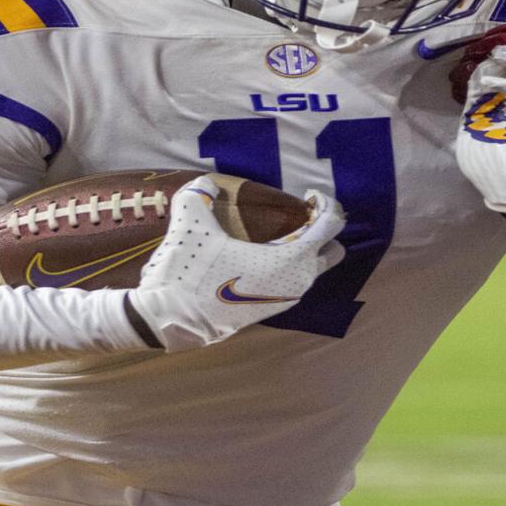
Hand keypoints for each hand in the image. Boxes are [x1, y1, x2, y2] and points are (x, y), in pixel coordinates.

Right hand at [129, 176, 344, 350]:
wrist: (172, 321)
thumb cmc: (189, 271)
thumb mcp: (190, 222)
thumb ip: (199, 193)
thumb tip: (207, 184)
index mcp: (290, 259)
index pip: (330, 226)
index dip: (325, 204)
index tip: (307, 194)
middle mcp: (298, 281)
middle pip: (333, 252)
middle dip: (323, 232)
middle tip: (299, 216)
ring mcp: (288, 298)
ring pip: (315, 269)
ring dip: (306, 249)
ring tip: (280, 232)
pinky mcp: (274, 310)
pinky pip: (297, 282)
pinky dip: (292, 265)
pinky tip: (265, 254)